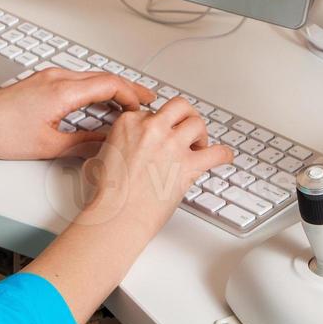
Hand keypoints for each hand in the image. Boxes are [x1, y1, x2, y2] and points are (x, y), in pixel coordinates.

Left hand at [0, 68, 155, 161]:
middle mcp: (56, 77)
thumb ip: (83, 144)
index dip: (131, 95)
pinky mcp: (42, 81)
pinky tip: (99, 102)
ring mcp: (48, 76)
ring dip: (112, 88)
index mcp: (62, 91)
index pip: (109, 84)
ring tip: (127, 103)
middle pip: (103, 76)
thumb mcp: (49, 146)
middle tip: (147, 101)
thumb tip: (105, 145)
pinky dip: (95, 89)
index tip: (143, 107)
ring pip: (91, 77)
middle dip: (128, 88)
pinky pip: (77, 79)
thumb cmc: (1, 132)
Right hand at [77, 97, 234, 235]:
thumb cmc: (107, 194)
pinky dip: (223, 154)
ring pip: (198, 124)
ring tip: (199, 145)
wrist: (118, 216)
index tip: (162, 133)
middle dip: (186, 115)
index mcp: (130, 122)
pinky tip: (223, 157)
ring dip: (201, 134)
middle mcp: (153, 128)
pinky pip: (217, 153)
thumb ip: (111, 147)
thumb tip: (117, 151)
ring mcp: (172, 145)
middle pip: (179, 107)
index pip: (152, 112)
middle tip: (187, 127)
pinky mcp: (189, 165)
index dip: (159, 124)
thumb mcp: (98, 158)